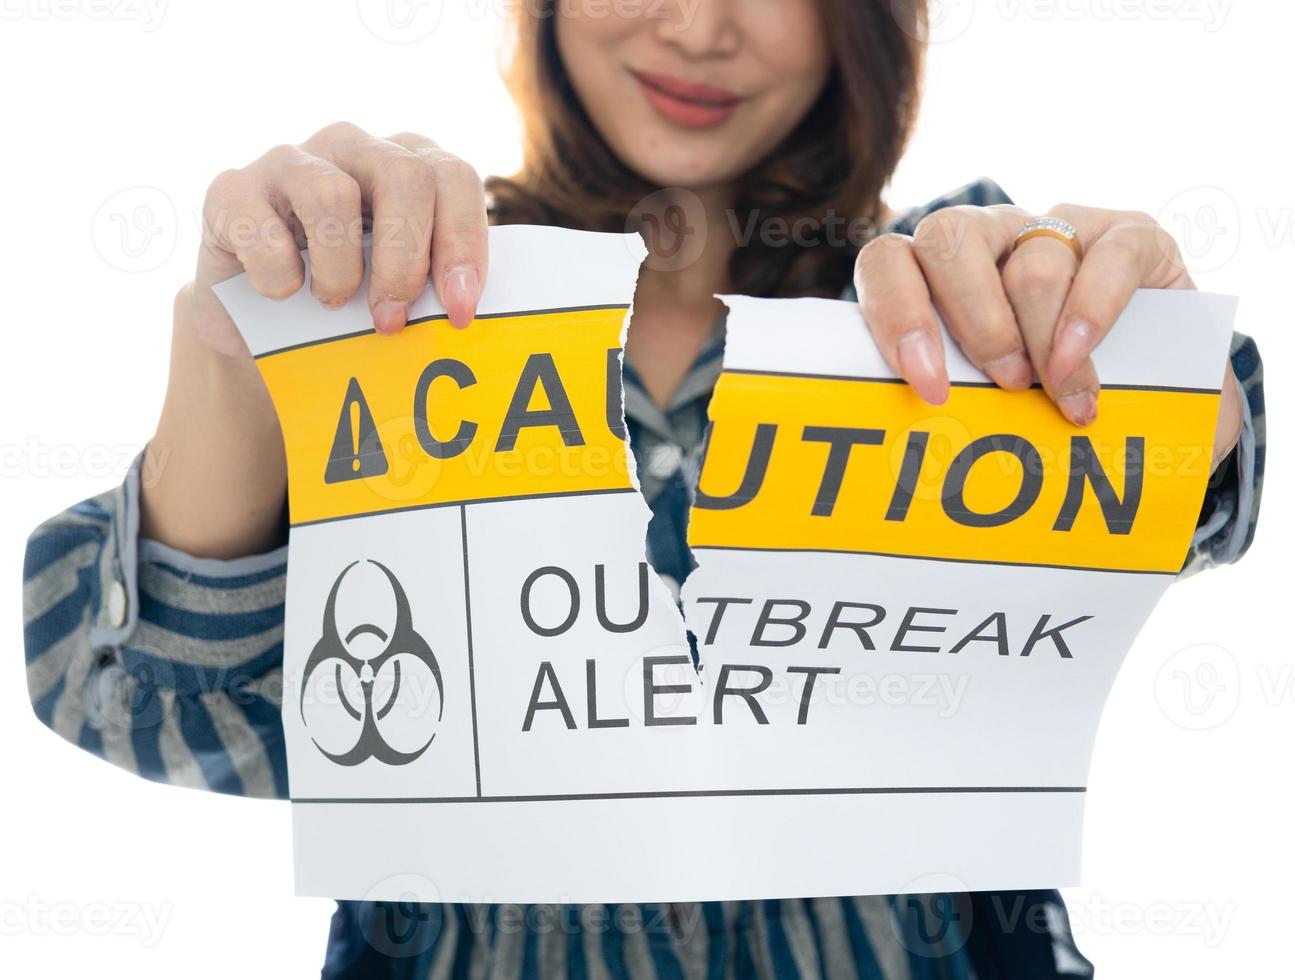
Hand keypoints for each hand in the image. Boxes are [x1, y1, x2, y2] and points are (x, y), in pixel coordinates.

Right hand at [188, 121, 488, 359]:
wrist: (258, 322)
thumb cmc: (348, 303)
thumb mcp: (399, 292)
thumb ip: (434, 289)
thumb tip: (465, 314)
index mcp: (409, 164)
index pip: (453, 178)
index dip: (463, 243)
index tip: (460, 310)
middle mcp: (354, 148)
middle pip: (404, 177)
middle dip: (406, 260)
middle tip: (392, 319)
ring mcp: (291, 161)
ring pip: (333, 196)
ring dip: (341, 269)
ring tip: (333, 303)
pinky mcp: (231, 190)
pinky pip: (263, 229)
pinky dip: (279, 275)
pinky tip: (282, 294)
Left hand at [853, 204, 1242, 467]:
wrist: (1155, 381)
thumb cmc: (1037, 398)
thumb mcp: (981, 396)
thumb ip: (945, 395)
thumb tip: (902, 448)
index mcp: (932, 270)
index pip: (887, 261)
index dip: (896, 315)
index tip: (929, 385)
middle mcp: (987, 236)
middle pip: (949, 240)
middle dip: (975, 324)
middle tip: (1006, 385)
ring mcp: (1053, 228)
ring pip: (1031, 265)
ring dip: (1044, 341)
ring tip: (1061, 399)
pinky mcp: (1128, 234)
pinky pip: (1108, 258)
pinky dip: (1093, 316)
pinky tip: (1084, 361)